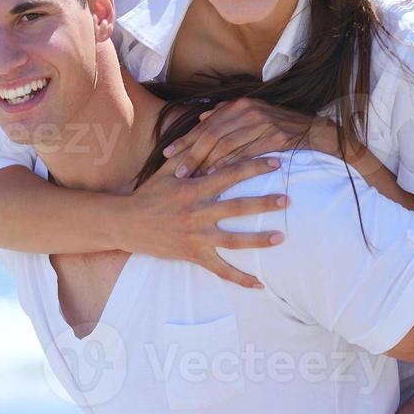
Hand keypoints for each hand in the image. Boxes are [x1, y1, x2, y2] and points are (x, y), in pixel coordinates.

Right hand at [123, 155, 287, 288]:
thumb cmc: (149, 193)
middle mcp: (197, 212)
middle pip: (237, 207)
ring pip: (233, 241)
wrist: (125, 223)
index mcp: (193, 188)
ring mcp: (196, 236)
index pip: (229, 174)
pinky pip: (220, 269)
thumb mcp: (166, 170)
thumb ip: (190, 152)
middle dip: (264, 203)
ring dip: (258, 240)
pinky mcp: (193, 254)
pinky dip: (240, 278)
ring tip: (281, 237)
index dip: (254, 167)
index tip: (277, 162)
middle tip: (288, 200)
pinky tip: (259, 284)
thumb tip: (209, 129)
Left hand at [161, 97, 341, 178]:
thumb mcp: (254, 115)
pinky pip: (246, 153)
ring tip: (193, 178)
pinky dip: (230, 165)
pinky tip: (218, 177)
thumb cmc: (281, 127)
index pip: (206, 124)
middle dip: (191, 153)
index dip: (185, 139)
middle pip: (212, 134)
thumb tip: (202, 117)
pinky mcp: (276, 137)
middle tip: (176, 171)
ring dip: (207, 163)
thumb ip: (227, 116)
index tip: (167, 154)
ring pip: (227, 144)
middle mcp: (249, 110)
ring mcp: (263, 123)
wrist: (318, 132)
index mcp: (240, 105)